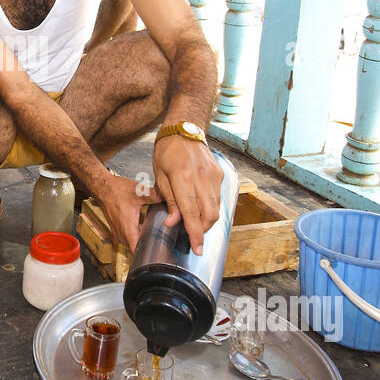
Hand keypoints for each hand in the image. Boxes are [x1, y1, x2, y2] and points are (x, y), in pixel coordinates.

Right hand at [94, 171, 163, 253]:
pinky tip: (144, 227)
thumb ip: (156, 195)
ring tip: (155, 236)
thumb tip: (170, 198)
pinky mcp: (117, 228)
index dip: (147, 254)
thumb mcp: (139, 192)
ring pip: (132, 243)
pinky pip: (128, 237)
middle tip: (161, 243)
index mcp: (127, 229)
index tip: (157, 254)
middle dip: (147, 247)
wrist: (102, 187)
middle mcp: (121, 233)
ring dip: (141, 241)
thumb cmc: (115, 190)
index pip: (136, 251)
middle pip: (136, 249)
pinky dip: (136, 235)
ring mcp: (118, 232)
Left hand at [152, 136, 223, 255]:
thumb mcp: (160, 177)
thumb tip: (174, 223)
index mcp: (183, 179)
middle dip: (203, 231)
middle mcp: (201, 178)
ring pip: (216, 208)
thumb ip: (170, 201)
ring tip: (197, 225)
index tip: (197, 249)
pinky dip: (211, 207)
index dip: (195, 234)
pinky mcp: (219, 173)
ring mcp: (213, 175)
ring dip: (207, 220)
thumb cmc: (166, 153)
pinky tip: (201, 208)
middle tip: (194, 239)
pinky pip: (217, 197)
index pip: (191, 214)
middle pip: (209, 215)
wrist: (183, 130)